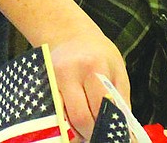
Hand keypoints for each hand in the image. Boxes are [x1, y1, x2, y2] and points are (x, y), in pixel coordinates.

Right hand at [47, 24, 130, 140]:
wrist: (70, 34)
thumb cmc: (98, 53)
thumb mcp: (117, 68)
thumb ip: (121, 98)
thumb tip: (124, 128)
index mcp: (93, 66)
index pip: (99, 105)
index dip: (106, 125)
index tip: (111, 135)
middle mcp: (70, 72)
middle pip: (79, 116)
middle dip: (90, 133)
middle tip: (97, 136)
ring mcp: (52, 79)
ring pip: (63, 118)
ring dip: (75, 131)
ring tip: (85, 131)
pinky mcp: (42, 85)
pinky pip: (52, 112)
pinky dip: (63, 123)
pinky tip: (72, 123)